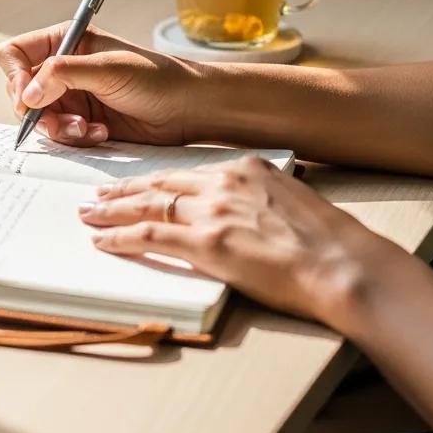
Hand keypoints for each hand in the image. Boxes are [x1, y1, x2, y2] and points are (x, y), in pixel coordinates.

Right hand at [0, 23, 203, 146]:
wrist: (188, 109)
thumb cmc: (157, 78)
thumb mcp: (108, 69)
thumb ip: (63, 75)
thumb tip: (26, 94)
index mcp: (66, 41)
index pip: (15, 54)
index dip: (15, 76)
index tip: (29, 97)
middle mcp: (63, 68)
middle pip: (20, 92)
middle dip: (39, 111)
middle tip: (66, 119)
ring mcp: (72, 97)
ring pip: (38, 119)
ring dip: (59, 128)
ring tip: (88, 129)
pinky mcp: (82, 122)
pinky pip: (59, 136)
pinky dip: (75, 139)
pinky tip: (101, 134)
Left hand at [78, 156, 400, 327]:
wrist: (342, 264)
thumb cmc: (327, 242)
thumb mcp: (290, 201)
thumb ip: (258, 198)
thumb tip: (242, 212)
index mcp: (245, 167)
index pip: (186, 171)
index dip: (156, 179)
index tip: (137, 184)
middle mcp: (223, 182)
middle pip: (160, 182)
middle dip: (125, 189)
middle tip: (99, 194)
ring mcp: (212, 210)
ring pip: (149, 204)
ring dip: (114, 210)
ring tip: (90, 213)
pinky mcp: (206, 242)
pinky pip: (151, 235)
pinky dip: (122, 237)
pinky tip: (105, 240)